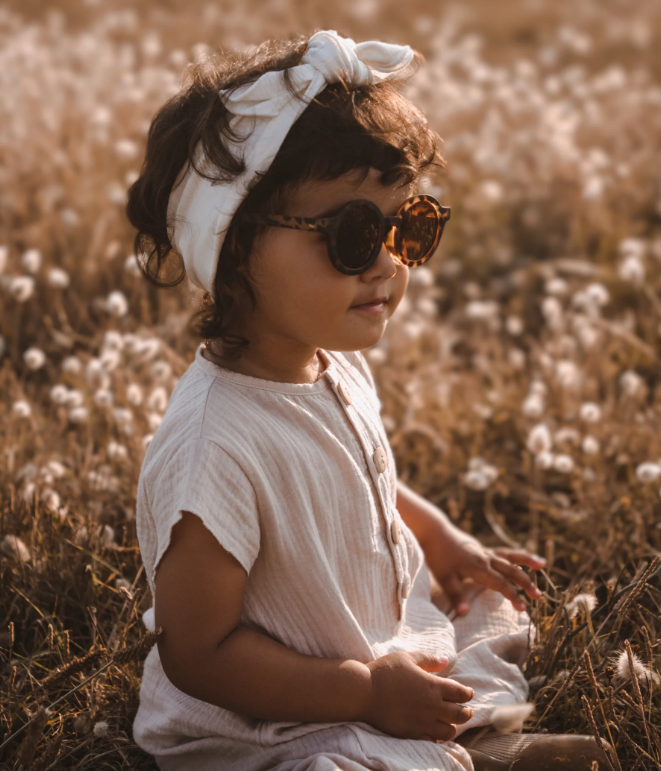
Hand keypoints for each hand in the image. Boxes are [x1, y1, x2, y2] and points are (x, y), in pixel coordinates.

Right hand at [358, 651, 474, 741]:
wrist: (364, 691)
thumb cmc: (385, 671)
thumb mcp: (407, 658)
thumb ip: (429, 659)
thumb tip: (446, 661)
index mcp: (433, 685)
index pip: (460, 693)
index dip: (467, 694)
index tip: (468, 693)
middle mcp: (432, 705)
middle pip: (460, 714)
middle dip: (466, 712)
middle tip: (467, 711)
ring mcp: (423, 722)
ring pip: (449, 731)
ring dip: (453, 726)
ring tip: (450, 723)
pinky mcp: (412, 733)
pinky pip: (432, 741)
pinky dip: (437, 737)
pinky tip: (434, 732)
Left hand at [423, 524, 545, 615]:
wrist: (434, 531)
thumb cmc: (437, 555)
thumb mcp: (443, 577)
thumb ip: (455, 595)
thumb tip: (465, 613)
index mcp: (478, 567)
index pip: (500, 584)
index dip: (512, 595)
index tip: (523, 608)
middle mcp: (486, 558)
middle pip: (510, 571)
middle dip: (525, 583)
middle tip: (539, 596)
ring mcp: (485, 552)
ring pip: (510, 557)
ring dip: (527, 561)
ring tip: (542, 564)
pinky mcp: (482, 548)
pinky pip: (503, 552)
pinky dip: (515, 555)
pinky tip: (523, 558)